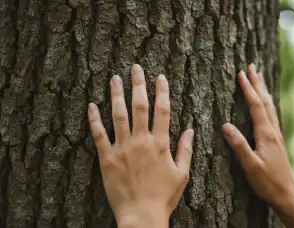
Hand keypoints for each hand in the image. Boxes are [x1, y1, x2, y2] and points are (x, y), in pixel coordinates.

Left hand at [88, 64, 193, 226]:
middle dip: (138, 84)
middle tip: (136, 67)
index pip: (162, 110)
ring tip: (115, 78)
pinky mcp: (107, 158)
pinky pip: (99, 134)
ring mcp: (122, 148)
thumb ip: (186, 150)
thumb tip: (191, 130)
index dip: (162, 91)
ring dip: (117, 94)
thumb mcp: (182, 174)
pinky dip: (95, 119)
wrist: (141, 215)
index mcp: (161, 144)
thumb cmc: (164, 196)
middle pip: (139, 106)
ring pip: (118, 115)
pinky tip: (92, 105)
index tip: (160, 77)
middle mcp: (141, 141)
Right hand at [222, 64, 293, 227]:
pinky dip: (267, 103)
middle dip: (257, 83)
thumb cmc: (268, 182)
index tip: (241, 73)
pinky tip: (267, 105)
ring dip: (263, 90)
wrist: (287, 194)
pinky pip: (271, 114)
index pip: (255, 105)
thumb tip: (225, 125)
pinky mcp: (277, 140)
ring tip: (259, 79)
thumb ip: (239, 145)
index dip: (248, 89)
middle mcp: (273, 130)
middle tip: (252, 66)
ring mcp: (276, 135)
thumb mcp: (250, 166)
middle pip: (265, 101)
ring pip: (269, 106)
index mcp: (266, 134)